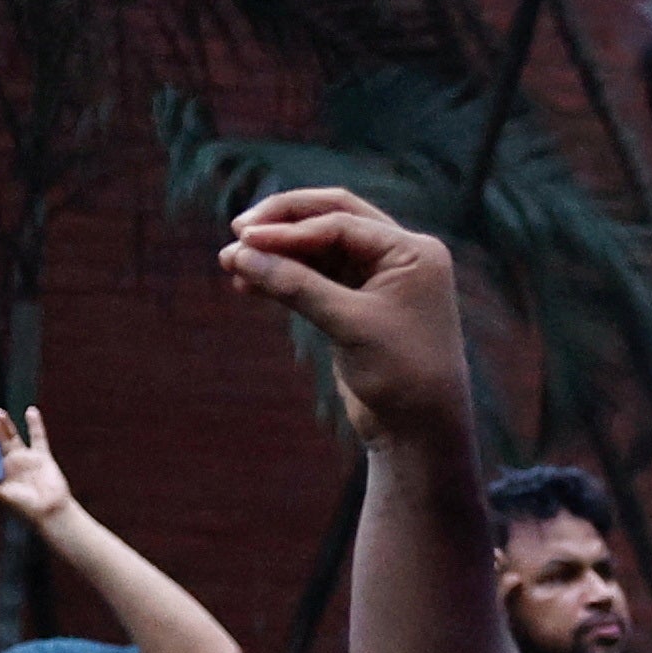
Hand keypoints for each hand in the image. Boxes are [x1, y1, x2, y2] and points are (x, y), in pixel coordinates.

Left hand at [0, 404, 78, 530]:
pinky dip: (35, 424)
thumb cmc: (26, 508)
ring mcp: (25, 458)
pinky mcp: (42, 456)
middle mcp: (9, 461)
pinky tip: (30, 411)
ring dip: (6, 424)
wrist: (51, 512)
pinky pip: (38, 437)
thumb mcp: (7, 498)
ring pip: (13, 436)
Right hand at [214, 187, 480, 450]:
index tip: (245, 239)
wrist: (421, 432)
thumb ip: (295, 285)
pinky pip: (314, 277)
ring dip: (277, 253)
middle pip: (330, 219)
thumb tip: (238, 254)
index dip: (289, 229)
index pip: (341, 223)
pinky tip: (248, 285)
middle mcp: (400, 257)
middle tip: (238, 231)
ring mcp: (378, 279)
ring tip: (230, 263)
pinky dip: (283, 278)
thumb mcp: (349, 325)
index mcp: (412, 252)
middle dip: (283, 225)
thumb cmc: (402, 376)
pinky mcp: (358, 304)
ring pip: (318, 249)